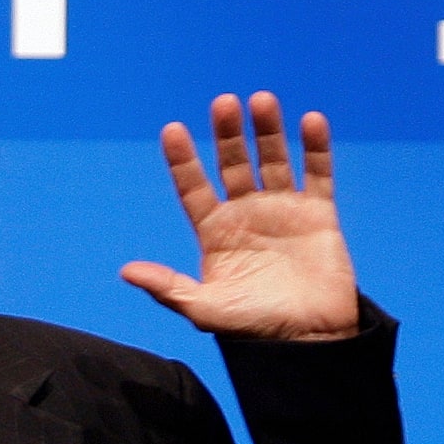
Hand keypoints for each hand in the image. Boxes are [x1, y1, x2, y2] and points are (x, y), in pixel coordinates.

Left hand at [120, 91, 358, 340]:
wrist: (307, 343)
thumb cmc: (251, 329)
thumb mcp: (203, 309)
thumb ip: (168, 287)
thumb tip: (125, 271)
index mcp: (214, 231)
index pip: (193, 187)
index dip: (183, 160)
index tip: (172, 130)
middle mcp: (245, 214)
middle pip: (233, 164)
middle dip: (228, 135)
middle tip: (223, 102)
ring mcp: (282, 211)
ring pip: (273, 160)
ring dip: (268, 131)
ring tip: (260, 100)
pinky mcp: (318, 216)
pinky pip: (317, 175)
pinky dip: (315, 149)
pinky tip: (310, 121)